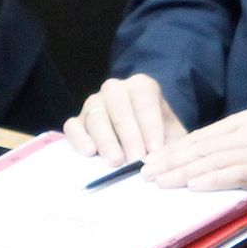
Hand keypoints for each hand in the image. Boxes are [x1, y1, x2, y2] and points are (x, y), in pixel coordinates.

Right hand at [62, 73, 185, 164]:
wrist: (140, 139)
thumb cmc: (159, 135)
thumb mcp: (173, 135)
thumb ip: (174, 144)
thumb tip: (171, 158)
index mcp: (142, 86)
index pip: (145, 101)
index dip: (150, 125)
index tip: (155, 148)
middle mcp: (115, 90)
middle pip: (119, 109)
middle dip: (129, 136)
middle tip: (136, 159)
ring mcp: (94, 104)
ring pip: (96, 117)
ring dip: (106, 140)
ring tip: (116, 161)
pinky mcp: (77, 121)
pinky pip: (72, 126)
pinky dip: (79, 138)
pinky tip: (89, 152)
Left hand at [140, 110, 246, 212]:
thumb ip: (228, 155)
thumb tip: (188, 171)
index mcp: (245, 122)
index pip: (201, 137)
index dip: (173, 151)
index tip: (150, 163)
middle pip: (203, 147)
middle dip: (171, 162)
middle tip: (146, 175)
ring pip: (216, 159)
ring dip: (185, 172)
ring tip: (162, 182)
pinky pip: (237, 172)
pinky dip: (213, 179)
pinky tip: (195, 186)